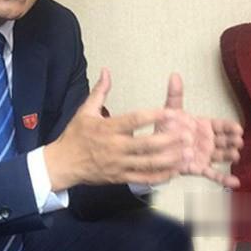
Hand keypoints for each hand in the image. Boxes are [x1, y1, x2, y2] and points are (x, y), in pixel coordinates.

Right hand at [44, 68, 186, 191]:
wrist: (63, 163)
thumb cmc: (75, 136)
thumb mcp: (85, 111)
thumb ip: (100, 91)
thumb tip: (106, 71)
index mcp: (108, 128)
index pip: (134, 120)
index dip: (153, 116)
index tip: (170, 112)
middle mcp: (115, 147)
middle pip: (145, 144)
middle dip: (168, 140)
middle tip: (187, 134)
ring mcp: (118, 164)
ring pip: (148, 163)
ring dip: (170, 159)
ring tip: (187, 153)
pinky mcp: (120, 177)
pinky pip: (143, 178)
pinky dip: (160, 176)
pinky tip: (174, 171)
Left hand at [157, 73, 243, 187]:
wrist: (155, 146)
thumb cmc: (167, 127)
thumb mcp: (171, 110)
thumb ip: (175, 94)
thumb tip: (174, 75)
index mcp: (204, 126)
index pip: (221, 125)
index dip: (229, 127)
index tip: (237, 128)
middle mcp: (208, 140)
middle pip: (224, 140)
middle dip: (232, 141)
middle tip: (238, 141)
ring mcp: (205, 154)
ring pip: (221, 156)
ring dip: (229, 156)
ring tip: (235, 156)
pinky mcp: (199, 168)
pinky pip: (213, 174)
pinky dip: (224, 179)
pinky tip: (236, 183)